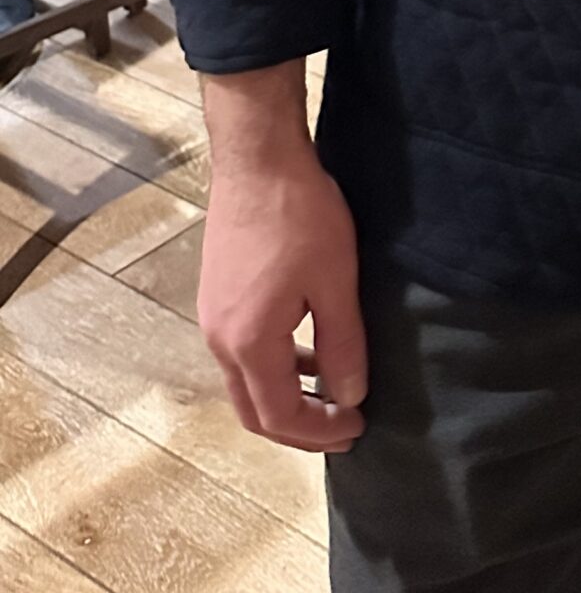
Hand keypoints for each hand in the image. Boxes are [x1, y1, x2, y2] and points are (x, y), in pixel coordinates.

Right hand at [198, 67, 367, 450]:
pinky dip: (274, 366)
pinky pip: (241, 352)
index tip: (358, 428)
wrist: (257, 159)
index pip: (280, 416)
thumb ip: (343, 345)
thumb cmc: (299, 215)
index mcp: (249, 344)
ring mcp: (212, 318)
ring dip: (285, 395)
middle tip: (343, 427)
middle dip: (299, 427)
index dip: (320, 433)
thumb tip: (351, 396)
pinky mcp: (215, 297)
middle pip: (253, 411)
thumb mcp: (335, 281)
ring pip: (245, 382)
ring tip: (331, 391)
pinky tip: (306, 347)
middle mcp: (220, 340)